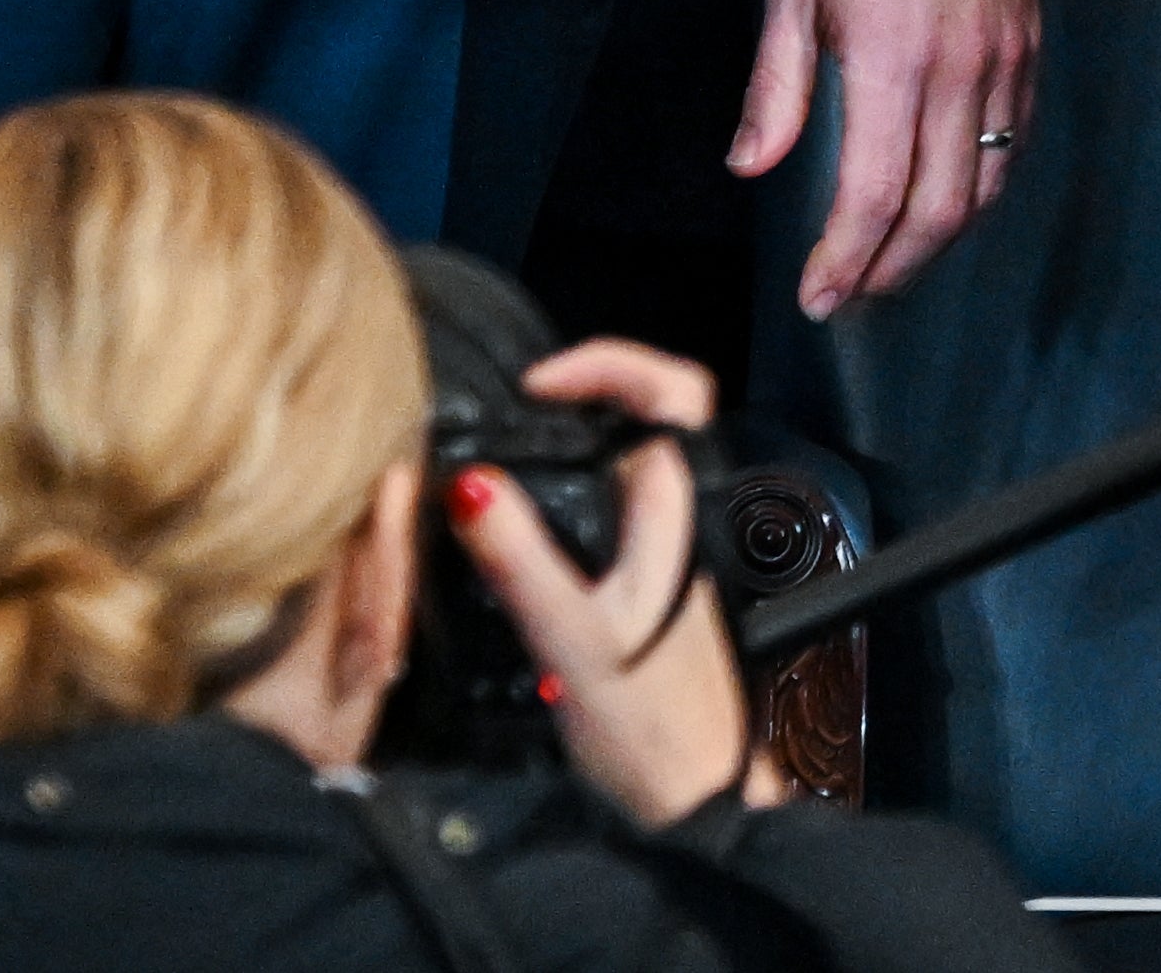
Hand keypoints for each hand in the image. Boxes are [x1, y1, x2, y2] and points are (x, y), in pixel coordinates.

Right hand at [442, 335, 761, 822]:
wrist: (688, 796)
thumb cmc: (649, 726)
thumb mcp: (572, 640)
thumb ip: (521, 561)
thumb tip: (472, 485)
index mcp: (679, 513)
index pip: (676, 390)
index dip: (612, 363)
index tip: (541, 383)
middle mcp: (677, 520)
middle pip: (636, 418)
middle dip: (572, 401)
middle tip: (505, 416)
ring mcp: (660, 551)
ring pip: (613, 465)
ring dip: (559, 451)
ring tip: (495, 465)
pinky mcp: (638, 583)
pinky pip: (599, 511)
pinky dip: (555, 500)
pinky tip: (510, 528)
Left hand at [731, 0, 1037, 319]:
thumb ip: (775, 88)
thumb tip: (751, 165)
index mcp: (894, 57)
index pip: (874, 193)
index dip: (845, 259)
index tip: (820, 296)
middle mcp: (960, 66)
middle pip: (940, 210)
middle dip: (892, 268)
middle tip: (852, 292)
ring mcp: (1004, 56)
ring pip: (987, 183)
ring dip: (940, 238)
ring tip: (894, 257)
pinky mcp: (1027, 42)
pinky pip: (1013, 137)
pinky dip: (983, 183)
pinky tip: (948, 194)